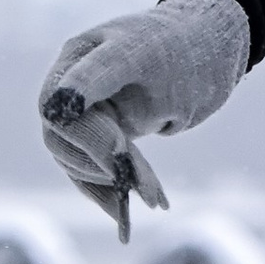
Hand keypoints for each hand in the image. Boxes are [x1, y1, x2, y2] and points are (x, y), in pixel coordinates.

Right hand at [37, 0, 249, 238]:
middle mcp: (71, 88)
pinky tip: (125, 217)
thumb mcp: (142, 55)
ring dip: (112, 184)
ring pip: (75, 162)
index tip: (122, 156)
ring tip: (156, 196)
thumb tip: (56, 104)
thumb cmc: (180, 46)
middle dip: (107, 167)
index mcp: (76, 61)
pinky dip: (108, 195)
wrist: (208, 50)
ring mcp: (86, 114)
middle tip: (151, 189)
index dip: (86, 138)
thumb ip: (98, 75)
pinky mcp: (102, 137)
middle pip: (64, 142)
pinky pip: (90, 172)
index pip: (58, 108)